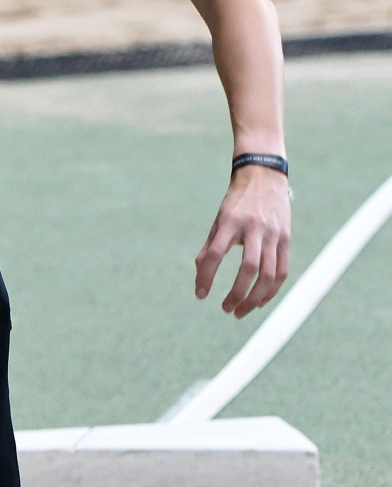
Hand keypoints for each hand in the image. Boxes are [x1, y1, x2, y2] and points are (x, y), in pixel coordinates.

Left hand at [194, 165, 290, 317]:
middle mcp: (253, 227)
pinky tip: (259, 302)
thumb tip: (201, 276)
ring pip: (268, 274)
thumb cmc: (236, 201)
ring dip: (254, 298)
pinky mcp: (286, 238)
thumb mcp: (219, 219)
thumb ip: (209, 246)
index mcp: (230, 221)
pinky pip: (282, 270)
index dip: (206, 276)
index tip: (201, 294)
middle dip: (236, 294)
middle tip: (225, 309)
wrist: (263, 175)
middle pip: (248, 268)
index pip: (215, 254)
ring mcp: (273, 233)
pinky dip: (272, 290)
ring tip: (240, 311)